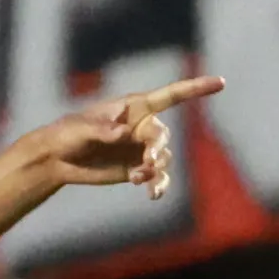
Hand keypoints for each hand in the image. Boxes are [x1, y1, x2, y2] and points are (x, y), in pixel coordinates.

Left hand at [37, 75, 224, 199]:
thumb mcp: (82, 128)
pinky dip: (157, 186)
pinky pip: (156, 177)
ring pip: (163, 159)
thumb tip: (124, 133)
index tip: (220, 83)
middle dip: (159, 148)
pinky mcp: (136, 169)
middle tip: (149, 161)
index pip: (171, 95)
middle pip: (163, 136)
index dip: (196, 89)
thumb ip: (102, 129)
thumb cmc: (68, 133)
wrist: (57, 158)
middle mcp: (142, 127)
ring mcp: (141, 149)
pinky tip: (152, 195)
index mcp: (134, 107)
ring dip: (157, 170)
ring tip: (140, 179)